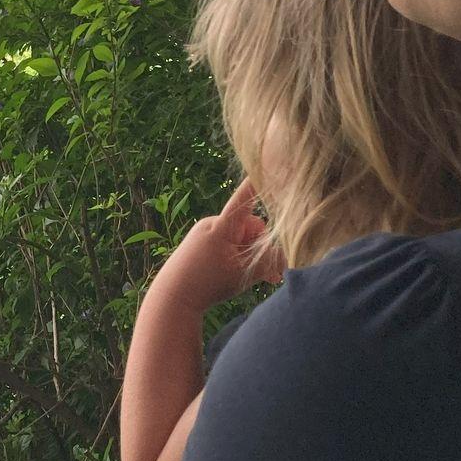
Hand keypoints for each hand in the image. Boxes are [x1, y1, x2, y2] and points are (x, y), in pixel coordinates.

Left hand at [157, 178, 279, 310]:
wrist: (173, 297)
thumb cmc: (208, 283)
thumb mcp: (245, 272)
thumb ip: (269, 259)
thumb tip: (287, 251)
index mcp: (222, 226)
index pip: (245, 198)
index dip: (258, 184)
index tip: (268, 163)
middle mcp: (212, 223)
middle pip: (252, 226)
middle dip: (262, 246)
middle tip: (270, 273)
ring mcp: (206, 232)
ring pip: (242, 237)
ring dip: (252, 254)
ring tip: (261, 279)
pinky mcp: (203, 242)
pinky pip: (229, 244)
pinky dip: (240, 257)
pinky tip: (250, 276)